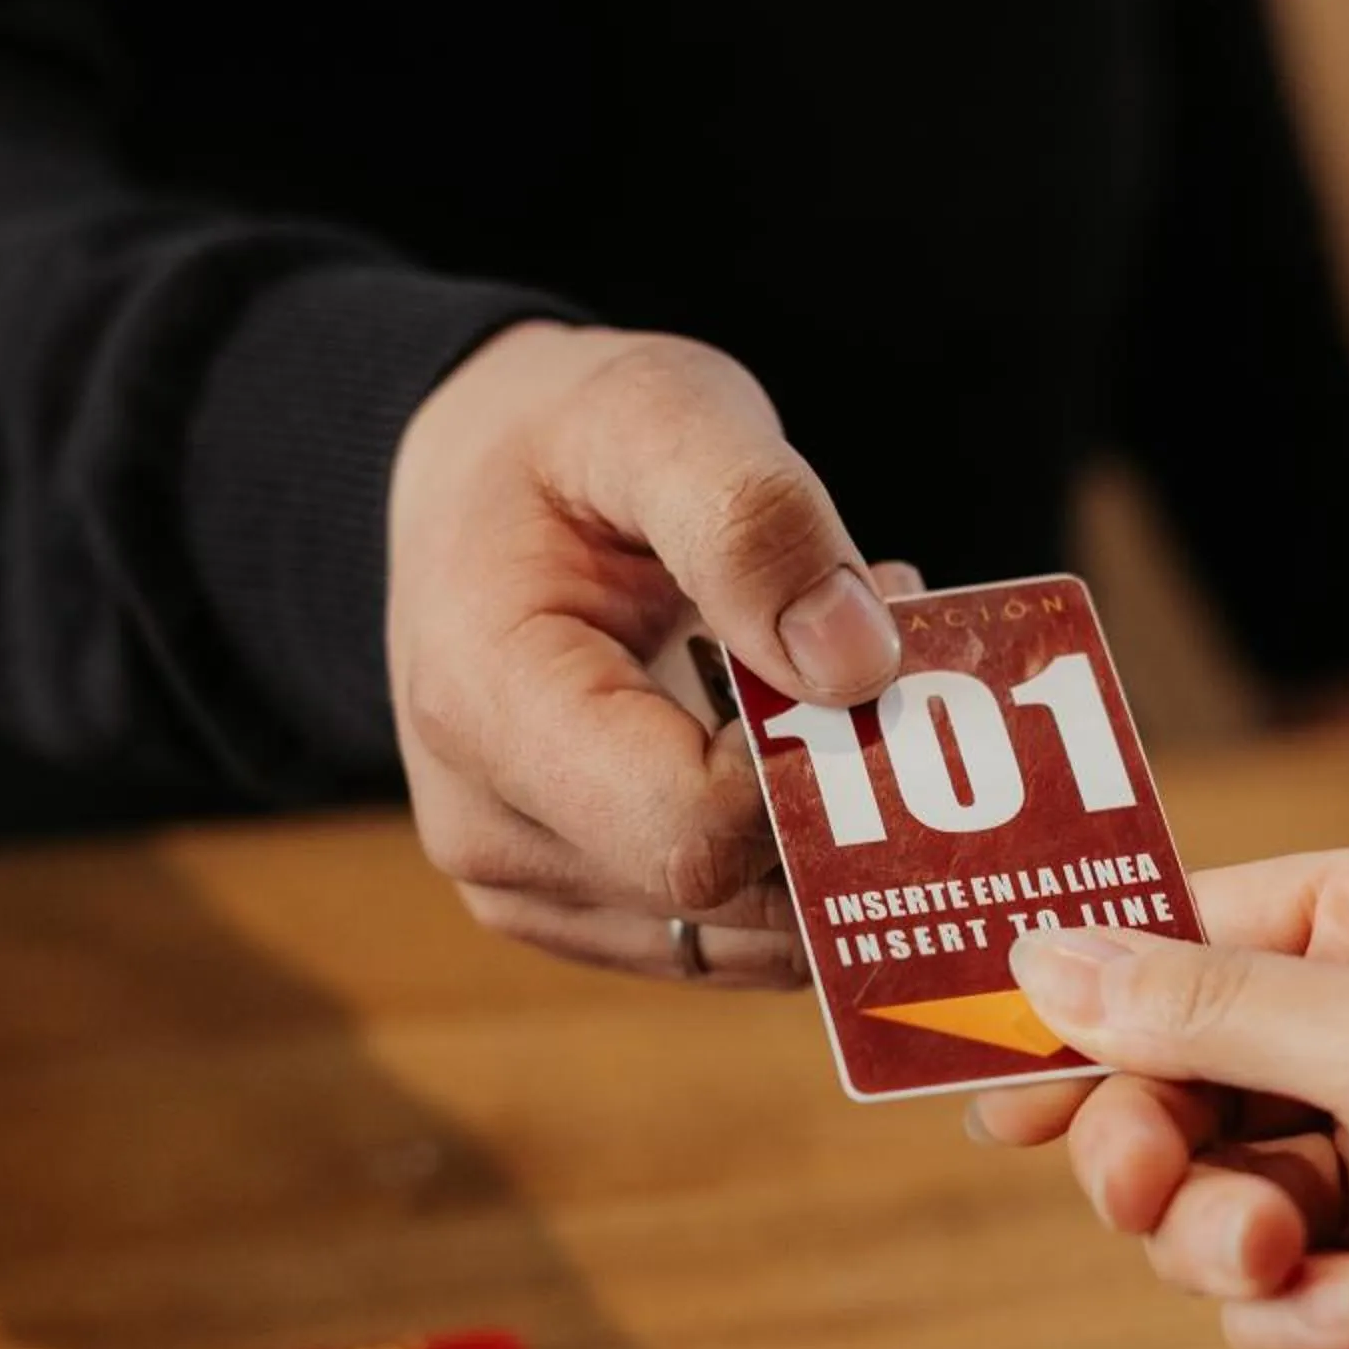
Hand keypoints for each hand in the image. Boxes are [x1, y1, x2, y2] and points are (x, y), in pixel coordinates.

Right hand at [387, 321, 917, 981]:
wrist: (473, 490)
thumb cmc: (562, 444)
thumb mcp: (656, 411)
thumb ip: (753, 520)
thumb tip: (855, 665)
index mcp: (488, 709)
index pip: (695, 834)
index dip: (812, 768)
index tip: (859, 645)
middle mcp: (490, 832)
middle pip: (735, 896)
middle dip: (843, 791)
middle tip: (875, 645)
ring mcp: (532, 890)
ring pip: (754, 935)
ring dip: (833, 827)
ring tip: (823, 677)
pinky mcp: (581, 912)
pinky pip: (737, 938)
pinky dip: (799, 855)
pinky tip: (791, 736)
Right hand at [974, 838, 1348, 1348]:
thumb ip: (1205, 1007)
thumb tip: (1040, 955)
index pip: (1192, 943)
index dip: (1087, 1004)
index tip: (990, 1071)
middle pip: (1178, 1086)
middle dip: (1144, 1141)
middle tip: (1136, 1178)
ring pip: (1212, 1209)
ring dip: (1223, 1240)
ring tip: (1292, 1255)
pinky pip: (1280, 1311)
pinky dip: (1296, 1321)